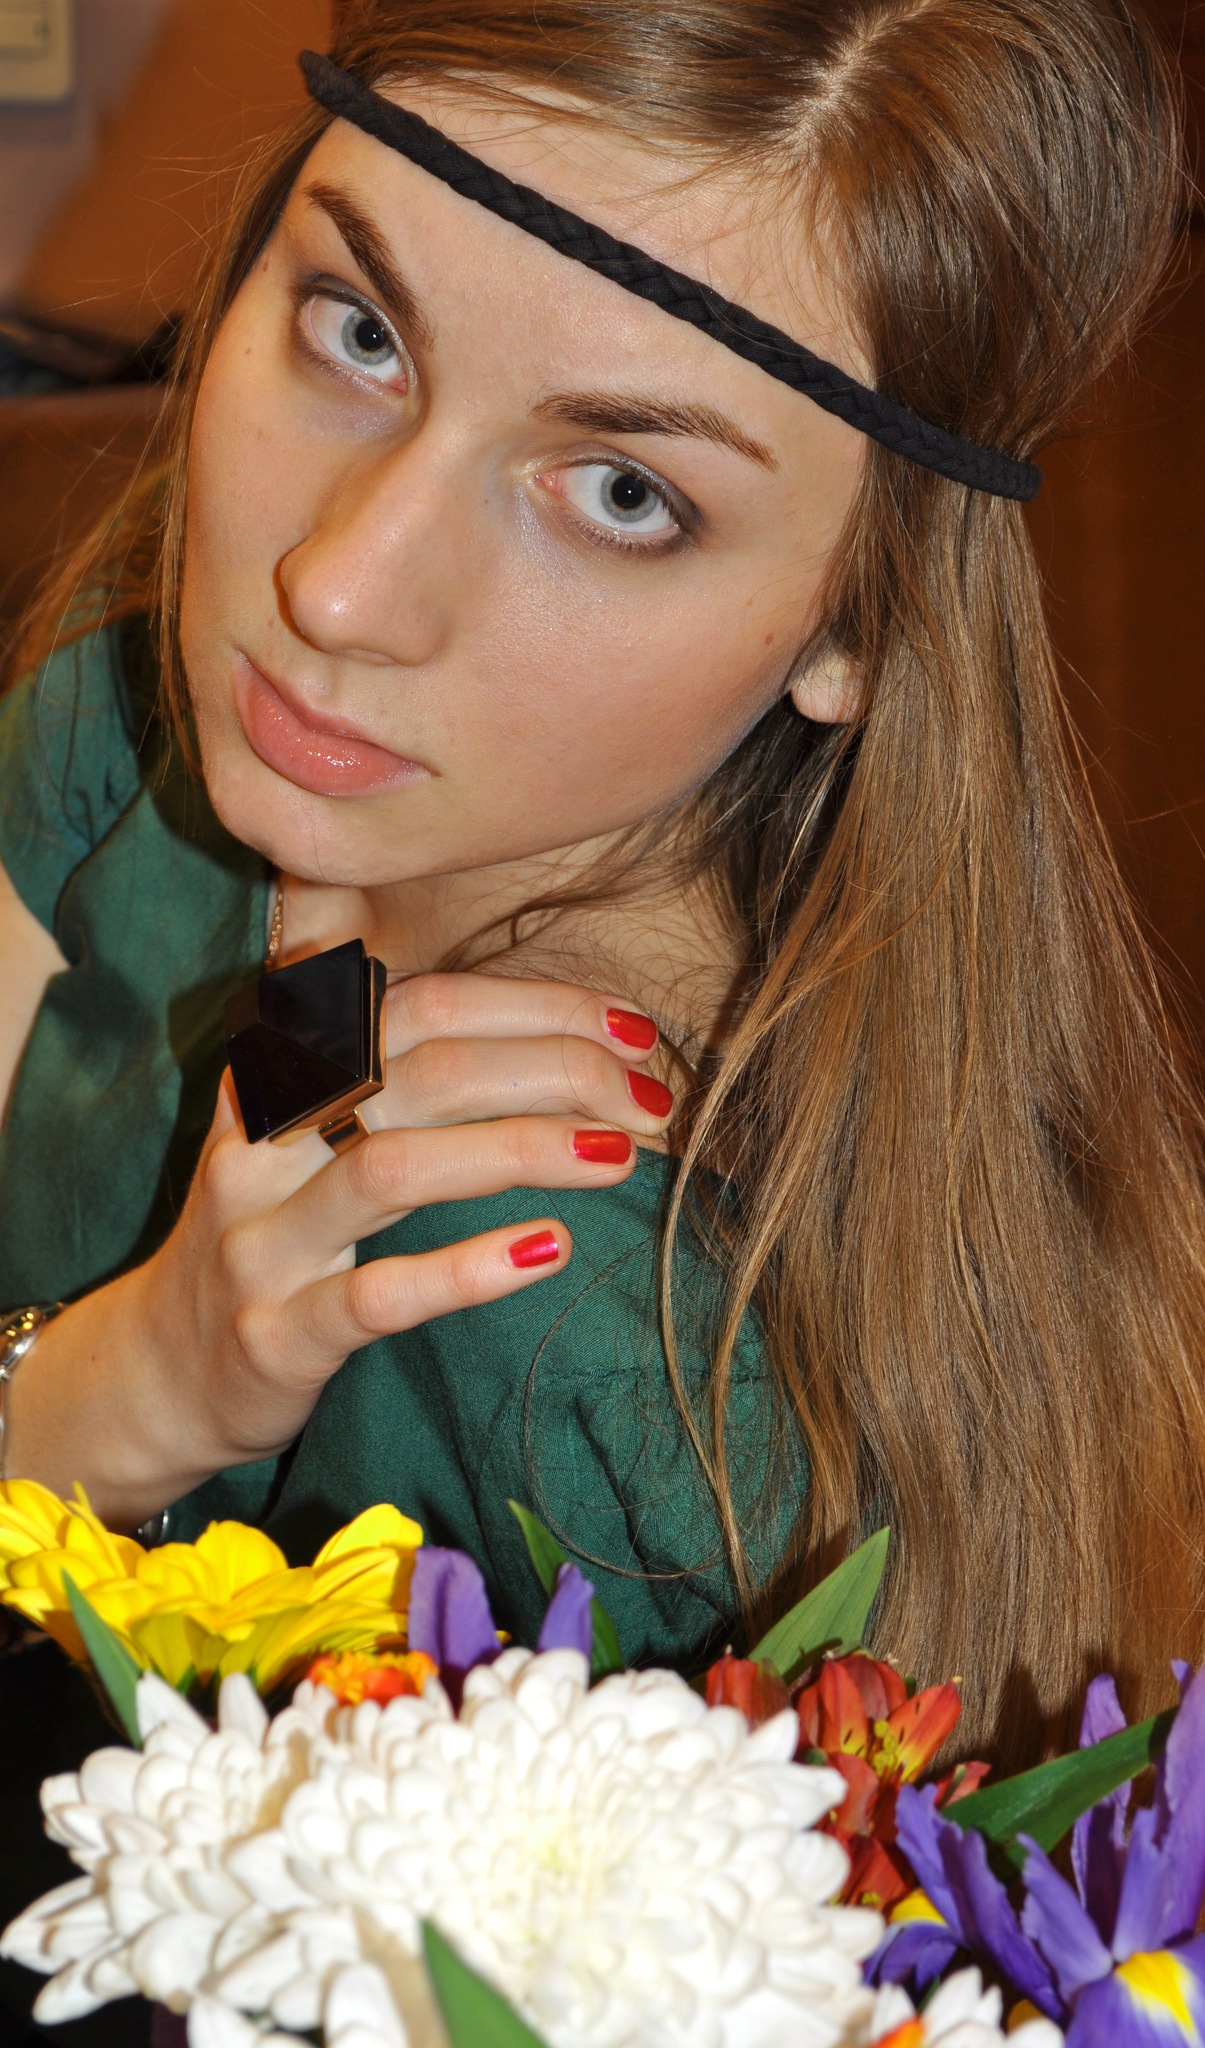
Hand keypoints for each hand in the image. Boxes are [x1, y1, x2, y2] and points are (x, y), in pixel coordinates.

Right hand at [7, 975, 670, 1522]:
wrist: (160, 1373)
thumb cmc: (276, 1238)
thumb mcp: (314, 1138)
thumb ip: (401, 1079)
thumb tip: (561, 1037)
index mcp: (283, 1077)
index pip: (419, 1006)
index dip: (532, 1006)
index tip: (629, 1027)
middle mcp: (264, 1143)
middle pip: (415, 1069)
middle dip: (548, 1068)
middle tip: (646, 1098)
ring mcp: (261, 1241)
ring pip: (394, 1168)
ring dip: (517, 1150)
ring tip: (617, 1156)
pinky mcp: (277, 1333)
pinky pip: (379, 1294)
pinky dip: (468, 1268)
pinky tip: (549, 1249)